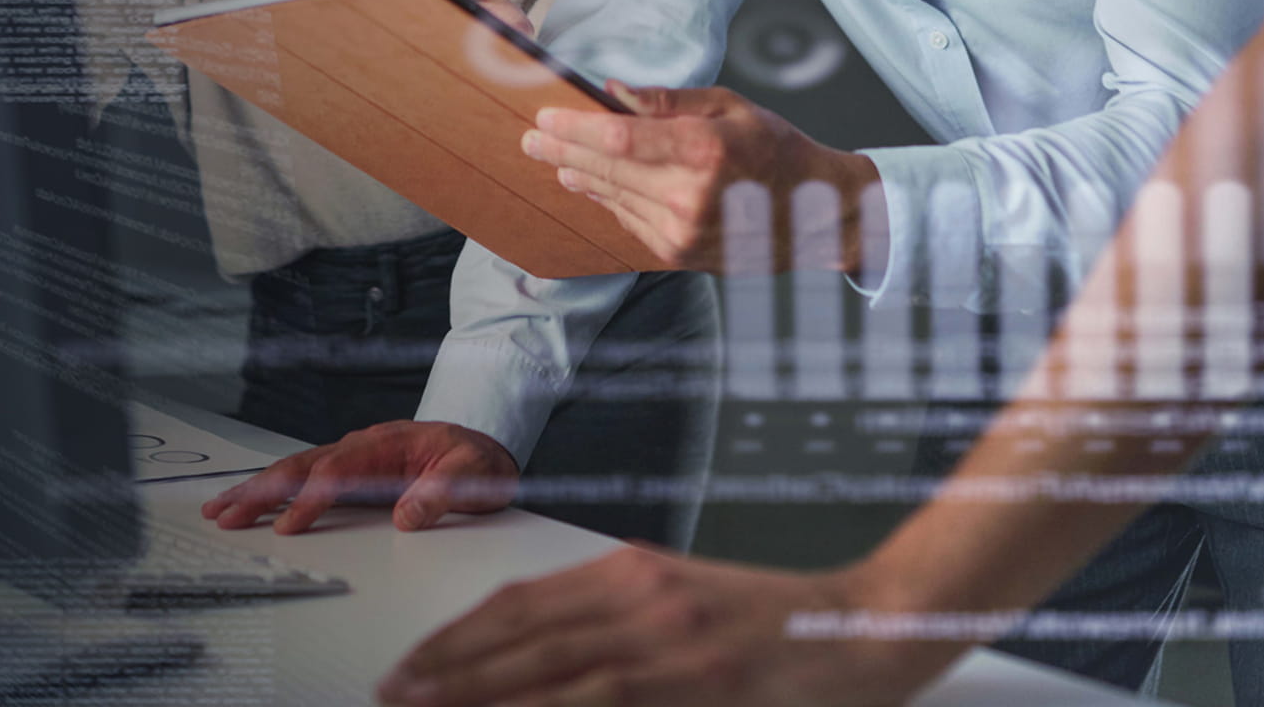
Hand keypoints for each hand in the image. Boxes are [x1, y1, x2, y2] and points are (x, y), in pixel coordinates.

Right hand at [198, 419, 516, 534]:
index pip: (339, 472)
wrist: (482, 443)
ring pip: (294, 471)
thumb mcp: (474, 474)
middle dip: (261, 491)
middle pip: (301, 467)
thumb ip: (444, 493)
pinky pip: (304, 478)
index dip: (311, 499)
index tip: (288, 525)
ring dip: (256, 490)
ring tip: (220, 509)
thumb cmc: (477, 459)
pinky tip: (250, 503)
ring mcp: (351, 456)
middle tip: (225, 514)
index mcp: (386, 444)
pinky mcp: (349, 471)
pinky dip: (273, 490)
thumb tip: (407, 517)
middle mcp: (360, 446)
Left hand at [378, 549, 964, 706]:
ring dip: (474, 692)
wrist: (870, 624)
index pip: (520, 602)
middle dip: (445, 668)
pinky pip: (598, 700)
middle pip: (518, 633)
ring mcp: (664, 637)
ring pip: (544, 669)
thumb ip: (616, 628)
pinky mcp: (694, 678)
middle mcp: (638, 594)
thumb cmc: (780, 626)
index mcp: (631, 570)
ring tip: (422, 706)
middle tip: (393, 692)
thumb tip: (542, 665)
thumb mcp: (685, 606)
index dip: (457, 636)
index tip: (413, 664)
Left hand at [522, 84, 880, 271]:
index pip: (619, 138)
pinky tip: (587, 183)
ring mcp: (681, 231)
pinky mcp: (677, 254)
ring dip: (577, 175)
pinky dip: (605, 199)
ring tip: (551, 157)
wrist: (818, 217)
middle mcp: (689, 195)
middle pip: (605, 169)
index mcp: (704, 151)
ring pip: (611, 197)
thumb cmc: (777, 153)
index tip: (545, 116)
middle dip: (561, 150)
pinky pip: (627, 220)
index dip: (575, 128)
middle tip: (530, 137)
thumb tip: (612, 91)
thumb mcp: (731, 107)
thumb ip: (668, 102)